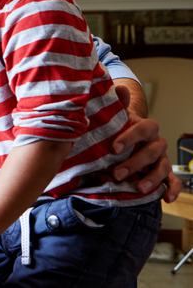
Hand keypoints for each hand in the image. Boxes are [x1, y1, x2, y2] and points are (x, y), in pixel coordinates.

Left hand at [111, 85, 181, 202]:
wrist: (125, 139)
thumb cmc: (118, 128)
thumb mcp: (116, 117)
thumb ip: (118, 104)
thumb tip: (121, 88)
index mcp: (145, 128)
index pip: (144, 129)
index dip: (130, 137)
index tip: (113, 148)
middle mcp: (156, 142)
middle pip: (152, 151)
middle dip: (135, 163)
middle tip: (116, 174)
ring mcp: (161, 159)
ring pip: (162, 167)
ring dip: (151, 178)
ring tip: (138, 189)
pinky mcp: (163, 173)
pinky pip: (172, 181)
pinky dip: (171, 190)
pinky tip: (165, 199)